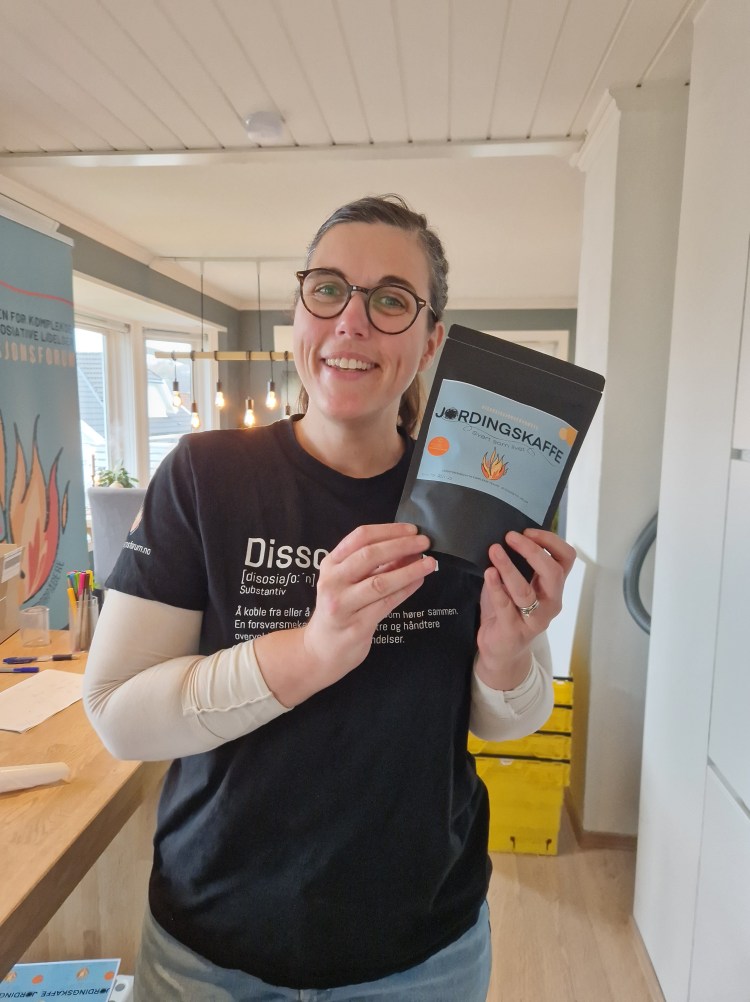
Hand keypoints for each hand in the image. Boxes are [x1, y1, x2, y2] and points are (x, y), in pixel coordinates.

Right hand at [255, 523, 436, 705]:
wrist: (320, 650)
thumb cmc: (339, 609)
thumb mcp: (346, 580)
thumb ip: (373, 565)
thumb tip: (408, 548)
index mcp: (330, 563)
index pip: (360, 537)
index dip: (389, 531)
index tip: (412, 530)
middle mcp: (333, 581)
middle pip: (369, 556)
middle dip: (401, 546)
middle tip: (425, 543)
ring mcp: (343, 605)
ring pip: (380, 582)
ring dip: (409, 570)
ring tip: (429, 563)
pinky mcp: (357, 626)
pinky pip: (387, 603)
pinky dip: (405, 590)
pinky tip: (419, 581)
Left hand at [475, 528, 575, 689]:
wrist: (501, 651)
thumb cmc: (509, 612)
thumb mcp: (518, 585)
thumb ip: (519, 565)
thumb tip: (507, 536)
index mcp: (553, 587)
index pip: (566, 558)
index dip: (550, 541)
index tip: (528, 531)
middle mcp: (550, 602)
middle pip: (553, 572)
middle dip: (532, 551)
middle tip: (511, 537)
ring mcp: (534, 619)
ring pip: (526, 591)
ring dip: (509, 567)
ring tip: (494, 550)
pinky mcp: (514, 630)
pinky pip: (505, 606)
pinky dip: (497, 588)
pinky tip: (489, 573)